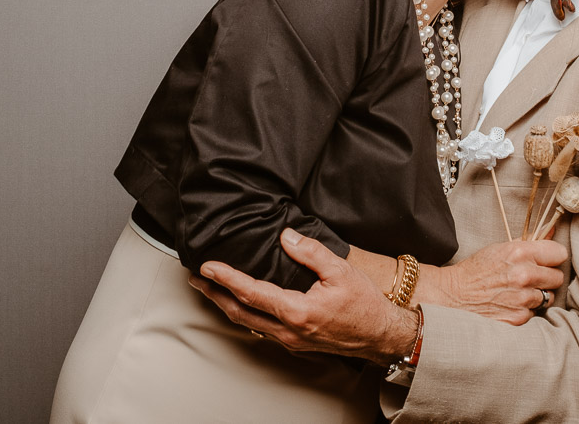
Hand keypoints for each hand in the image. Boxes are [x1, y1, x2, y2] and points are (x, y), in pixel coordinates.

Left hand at [190, 228, 417, 362]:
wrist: (382, 336)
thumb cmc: (365, 305)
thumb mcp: (341, 270)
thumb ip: (311, 252)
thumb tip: (286, 236)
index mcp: (297, 311)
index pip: (251, 292)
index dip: (226, 278)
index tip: (207, 267)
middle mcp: (288, 331)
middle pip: (240, 312)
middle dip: (214, 294)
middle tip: (196, 279)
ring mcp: (290, 340)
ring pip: (248, 323)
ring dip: (226, 305)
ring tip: (210, 290)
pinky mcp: (295, 343)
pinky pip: (261, 329)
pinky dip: (244, 314)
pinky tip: (241, 304)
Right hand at [418, 239, 567, 324]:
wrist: (454, 295)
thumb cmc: (476, 270)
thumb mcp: (499, 248)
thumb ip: (528, 243)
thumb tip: (551, 230)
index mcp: (520, 253)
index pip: (559, 253)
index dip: (553, 257)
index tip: (547, 260)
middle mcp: (524, 275)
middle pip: (558, 277)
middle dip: (547, 277)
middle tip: (532, 277)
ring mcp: (523, 298)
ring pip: (549, 296)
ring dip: (538, 295)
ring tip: (519, 291)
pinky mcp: (519, 317)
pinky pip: (535, 312)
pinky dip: (527, 309)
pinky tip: (512, 303)